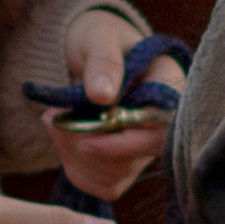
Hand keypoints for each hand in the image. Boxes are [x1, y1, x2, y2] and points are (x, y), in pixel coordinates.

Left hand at [44, 6, 185, 203]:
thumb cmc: (102, 39)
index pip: (160, 133)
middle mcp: (163, 125)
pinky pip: (102, 185)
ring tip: (54, 120)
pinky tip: (63, 138)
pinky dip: (75, 168)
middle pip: (135, 160)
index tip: (85, 141)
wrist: (92, 52)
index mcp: (170, 91)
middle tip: (54, 119)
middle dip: (88, 147)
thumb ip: (104, 61)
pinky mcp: (124, 164)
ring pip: (115, 177)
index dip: (124, 144)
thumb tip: (102, 94)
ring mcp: (144, 148)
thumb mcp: (101, 38)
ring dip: (75, 155)